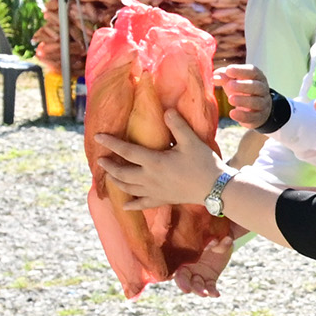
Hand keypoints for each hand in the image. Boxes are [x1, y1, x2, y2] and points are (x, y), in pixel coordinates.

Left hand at [96, 109, 227, 208]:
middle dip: (109, 166)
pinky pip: (143, 204)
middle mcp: (150, 178)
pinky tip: (124, 205)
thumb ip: (178, 125)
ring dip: (116, 182)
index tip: (98, 137)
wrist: (217, 188)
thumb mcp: (192, 141)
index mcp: (155, 162)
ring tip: (109, 176)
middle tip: (101, 160)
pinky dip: (132, 205)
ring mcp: (155, 191)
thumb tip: (167, 110)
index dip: (111, 143)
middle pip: (122, 173)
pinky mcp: (163, 199)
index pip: (127, 151)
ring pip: (129, 188)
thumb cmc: (205, 163)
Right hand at [170, 236, 237, 297]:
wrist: (222, 240)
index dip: (180, 280)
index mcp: (185, 258)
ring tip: (206, 294)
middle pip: (184, 280)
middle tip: (190, 291)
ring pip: (197, 285)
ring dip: (200, 290)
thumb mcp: (216, 238)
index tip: (185, 288)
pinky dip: (212, 292)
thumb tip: (227, 240)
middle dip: (186, 286)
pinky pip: (210, 287)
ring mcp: (199, 275)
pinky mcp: (209, 279)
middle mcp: (189, 268)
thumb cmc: (214, 237)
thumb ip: (218, 242)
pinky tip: (216, 295)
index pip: (178, 270)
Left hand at [214, 64, 271, 129]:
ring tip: (230, 99)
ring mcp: (263, 104)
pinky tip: (233, 113)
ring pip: (257, 102)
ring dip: (244, 100)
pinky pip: (253, 117)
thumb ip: (223, 76)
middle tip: (229, 85)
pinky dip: (243, 116)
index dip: (241, 70)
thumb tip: (215, 77)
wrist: (254, 109)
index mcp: (257, 77)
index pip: (252, 71)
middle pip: (257, 86)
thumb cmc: (241, 91)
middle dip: (243, 85)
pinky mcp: (260, 117)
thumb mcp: (233, 81)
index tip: (228, 70)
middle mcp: (263, 90)